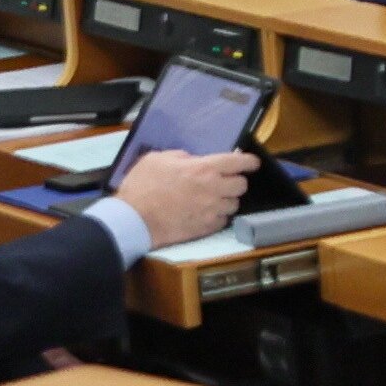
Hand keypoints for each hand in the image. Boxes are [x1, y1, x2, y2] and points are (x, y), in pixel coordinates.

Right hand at [113, 147, 257, 247]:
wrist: (133, 219)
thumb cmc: (142, 185)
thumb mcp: (157, 159)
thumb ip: (181, 157)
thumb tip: (193, 160)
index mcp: (204, 168)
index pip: (239, 162)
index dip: (249, 162)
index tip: (252, 163)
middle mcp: (214, 189)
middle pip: (242, 185)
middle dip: (235, 182)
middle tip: (223, 181)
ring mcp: (212, 210)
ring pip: (234, 204)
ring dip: (226, 200)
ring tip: (211, 199)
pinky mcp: (207, 228)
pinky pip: (223, 220)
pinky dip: (217, 216)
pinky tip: (205, 213)